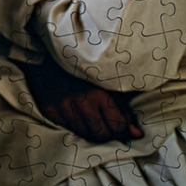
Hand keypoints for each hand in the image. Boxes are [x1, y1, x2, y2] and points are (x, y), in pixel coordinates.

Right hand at [26, 68, 143, 142]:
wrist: (49, 50)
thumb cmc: (84, 63)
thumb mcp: (107, 79)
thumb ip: (122, 106)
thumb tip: (136, 132)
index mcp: (98, 93)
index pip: (117, 125)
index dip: (125, 129)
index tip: (130, 127)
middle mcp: (79, 103)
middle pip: (101, 134)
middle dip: (111, 133)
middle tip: (114, 125)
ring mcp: (62, 108)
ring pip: (85, 134)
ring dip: (94, 130)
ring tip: (98, 119)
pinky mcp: (49, 110)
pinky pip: (69, 128)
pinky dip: (78, 125)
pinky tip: (80, 114)